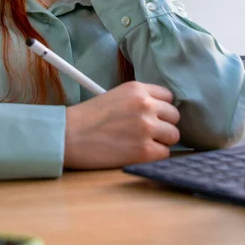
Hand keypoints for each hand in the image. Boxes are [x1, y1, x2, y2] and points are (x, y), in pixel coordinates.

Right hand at [64, 81, 179, 169]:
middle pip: (174, 116)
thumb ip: (139, 99)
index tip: (154, 116)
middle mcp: (146, 105)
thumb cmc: (88, 117)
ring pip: (173, 136)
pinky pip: (165, 153)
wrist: (69, 135)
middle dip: (164, 125)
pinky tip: (139, 153)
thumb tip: (160, 111)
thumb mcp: (116, 95)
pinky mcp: (144, 150)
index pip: (168, 97)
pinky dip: (155, 156)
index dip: (162, 108)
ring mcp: (146, 127)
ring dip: (161, 141)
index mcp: (137, 89)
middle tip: (148, 132)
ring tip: (143, 143)